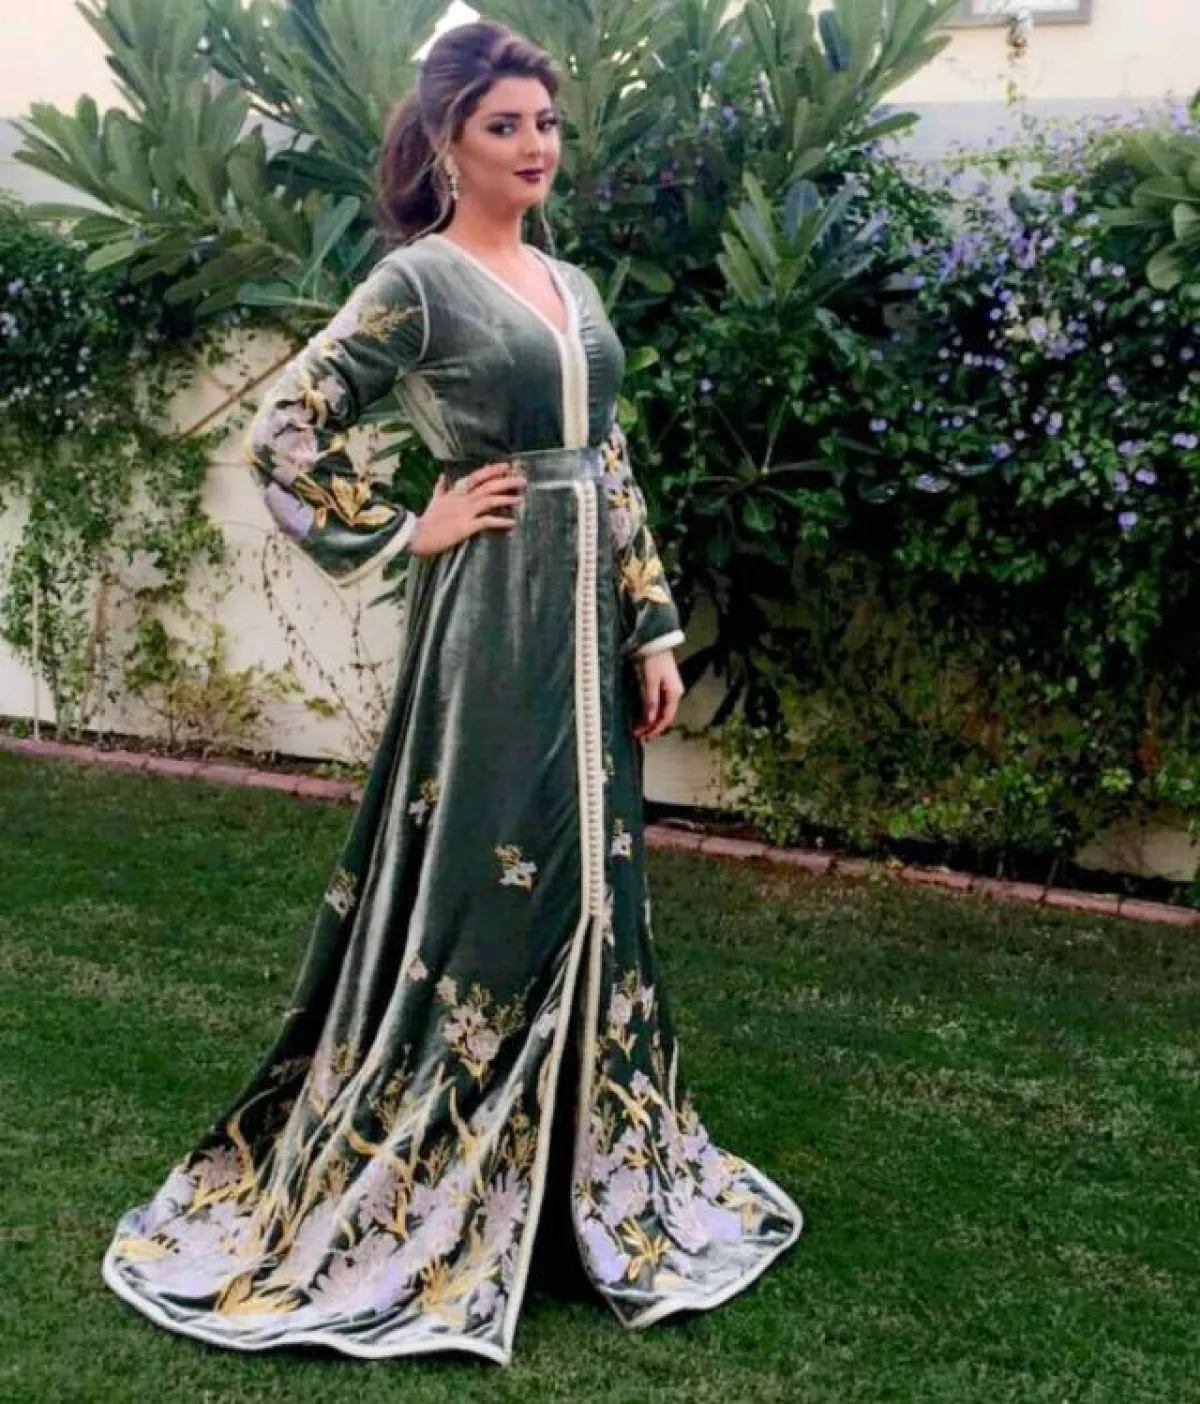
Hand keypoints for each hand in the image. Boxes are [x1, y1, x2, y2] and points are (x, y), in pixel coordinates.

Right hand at [409, 461, 526, 556]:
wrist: (414, 535)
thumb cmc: (425, 521)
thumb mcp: (433, 501)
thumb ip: (440, 488)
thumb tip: (442, 476)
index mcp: (455, 493)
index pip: (475, 477)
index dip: (491, 470)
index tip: (505, 466)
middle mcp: (462, 499)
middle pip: (487, 486)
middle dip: (506, 482)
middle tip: (522, 480)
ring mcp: (464, 512)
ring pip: (489, 500)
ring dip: (506, 499)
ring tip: (520, 498)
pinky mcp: (465, 526)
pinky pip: (486, 522)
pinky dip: (500, 522)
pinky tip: (512, 523)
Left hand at [634, 648, 683, 740]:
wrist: (656, 641)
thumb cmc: (654, 658)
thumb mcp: (650, 681)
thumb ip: (651, 701)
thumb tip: (650, 719)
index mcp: (674, 693)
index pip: (666, 717)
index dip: (655, 729)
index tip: (645, 736)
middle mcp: (674, 693)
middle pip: (665, 716)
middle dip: (653, 727)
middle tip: (641, 737)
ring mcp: (669, 689)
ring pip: (662, 711)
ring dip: (652, 721)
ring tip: (641, 730)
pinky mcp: (663, 685)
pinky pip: (659, 703)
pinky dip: (652, 711)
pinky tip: (645, 717)